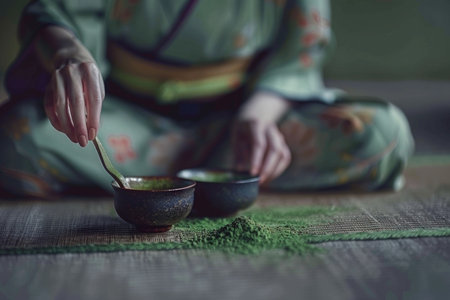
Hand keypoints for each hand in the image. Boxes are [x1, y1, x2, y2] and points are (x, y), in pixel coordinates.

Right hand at [37, 26, 104, 146]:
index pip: (93, 98)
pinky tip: (63, 130)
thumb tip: (92, 129)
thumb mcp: (96, 86)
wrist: (70, 56)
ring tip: (74, 138)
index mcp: (90, 71)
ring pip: (60, 105)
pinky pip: (49, 105)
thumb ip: (95, 105)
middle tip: (83, 141)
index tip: (94, 134)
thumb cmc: (88, 77)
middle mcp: (73, 72)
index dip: (94, 118)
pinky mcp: (47, 84)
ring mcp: (58, 77)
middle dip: (79, 125)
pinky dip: (56, 120)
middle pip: (76, 102)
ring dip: (67, 125)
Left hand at [232, 119, 290, 184]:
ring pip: (283, 155)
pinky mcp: (283, 144)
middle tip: (260, 181)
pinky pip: (285, 158)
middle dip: (268, 168)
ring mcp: (279, 136)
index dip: (257, 160)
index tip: (253, 174)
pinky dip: (278, 170)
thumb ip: (238, 152)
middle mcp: (271, 130)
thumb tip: (240, 170)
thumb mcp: (236, 136)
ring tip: (264, 182)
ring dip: (275, 171)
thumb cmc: (244, 128)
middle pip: (275, 149)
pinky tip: (269, 177)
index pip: (259, 144)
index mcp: (256, 125)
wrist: (256, 115)